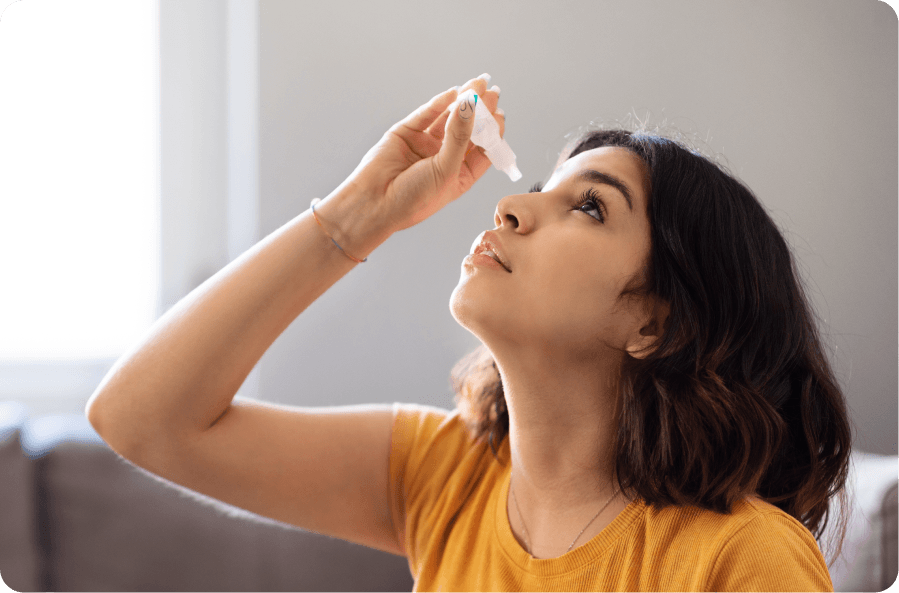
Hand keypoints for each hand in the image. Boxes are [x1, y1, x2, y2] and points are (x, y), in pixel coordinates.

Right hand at [345, 75, 504, 232]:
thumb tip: (471, 105)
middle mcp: (443, 159)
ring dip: (462, 102)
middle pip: (468, 130)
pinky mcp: (407, 133)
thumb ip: (459, 136)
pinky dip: (439, 103)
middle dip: (480, 111)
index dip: (492, 132)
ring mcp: (425, 145)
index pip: (482, 150)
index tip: (499, 114)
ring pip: (448, 118)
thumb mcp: (446, 170)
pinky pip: (426, 115)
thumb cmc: (413, 199)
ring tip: (476, 85)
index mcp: (459, 176)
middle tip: (491, 91)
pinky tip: (453, 93)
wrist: (374, 203)